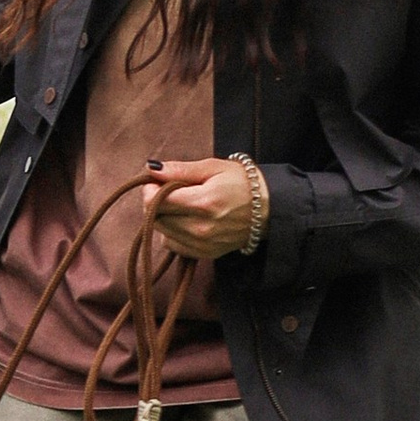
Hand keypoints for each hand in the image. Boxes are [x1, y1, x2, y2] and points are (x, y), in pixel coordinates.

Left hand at [142, 156, 260, 259]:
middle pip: (156, 218)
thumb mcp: (213, 167)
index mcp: (204, 202)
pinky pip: (174, 245)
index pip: (156, 202)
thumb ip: (180, 169)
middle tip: (169, 190)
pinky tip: (187, 220)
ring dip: (163, 218)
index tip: (157, 181)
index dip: (150, 189)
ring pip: (162, 232)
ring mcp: (204, 244)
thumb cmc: (242, 183)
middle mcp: (202, 227)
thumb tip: (151, 168)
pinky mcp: (206, 254)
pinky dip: (173, 233)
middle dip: (155, 202)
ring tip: (181, 205)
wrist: (269, 209)